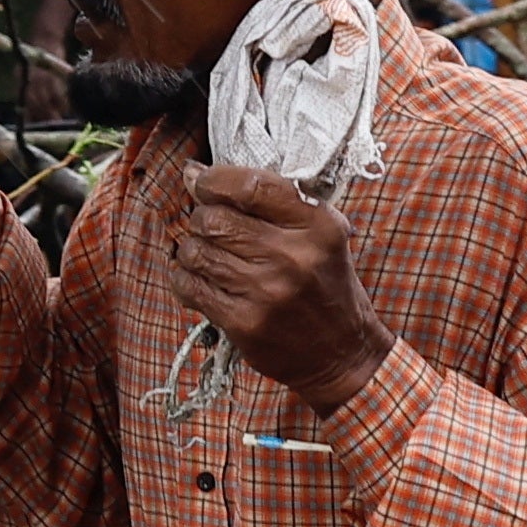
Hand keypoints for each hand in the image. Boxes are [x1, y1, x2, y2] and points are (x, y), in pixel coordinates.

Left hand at [173, 166, 384, 408]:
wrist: (342, 352)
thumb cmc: (324, 284)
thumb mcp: (319, 233)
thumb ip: (269, 201)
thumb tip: (194, 175)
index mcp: (317, 224)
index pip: (250, 185)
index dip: (213, 179)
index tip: (202, 181)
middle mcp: (293, 256)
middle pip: (214, 218)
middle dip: (201, 218)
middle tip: (211, 227)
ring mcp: (266, 291)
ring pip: (196, 251)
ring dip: (193, 250)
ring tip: (208, 256)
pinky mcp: (244, 322)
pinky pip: (191, 287)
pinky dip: (184, 279)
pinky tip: (199, 279)